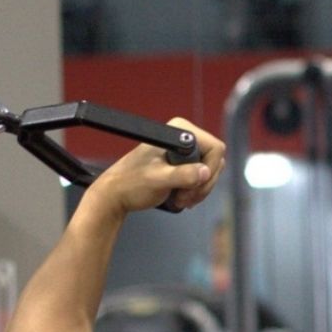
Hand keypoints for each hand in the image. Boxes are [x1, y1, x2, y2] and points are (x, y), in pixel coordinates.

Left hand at [89, 118, 226, 214]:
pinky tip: (181, 197)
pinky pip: (202, 177)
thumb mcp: (158, 180)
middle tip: (185, 197)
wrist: (117, 194)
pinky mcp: (182, 163)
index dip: (209, 169)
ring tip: (180, 199)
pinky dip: (195, 191)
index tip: (195, 184)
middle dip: (203, 184)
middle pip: (215, 161)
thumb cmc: (131, 184)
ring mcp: (184, 151)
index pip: (214, 148)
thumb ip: (182, 175)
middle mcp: (183, 138)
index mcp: (178, 132)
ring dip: (199, 190)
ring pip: (210, 172)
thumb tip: (205, 172)